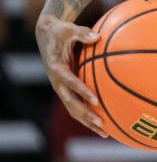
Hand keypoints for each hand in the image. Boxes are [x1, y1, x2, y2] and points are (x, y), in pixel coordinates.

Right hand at [34, 13, 107, 136]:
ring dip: (87, 121)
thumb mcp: (68, 29)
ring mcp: (61, 89)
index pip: (70, 82)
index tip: (95, 100)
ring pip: (73, 109)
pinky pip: (77, 106)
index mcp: (57, 69)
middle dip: (85, 114)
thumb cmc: (60, 31)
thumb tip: (97, 36)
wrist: (46, 36)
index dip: (81, 91)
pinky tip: (105, 124)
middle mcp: (57, 83)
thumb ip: (82, 33)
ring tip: (105, 132)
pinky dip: (89, 115)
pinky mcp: (66, 90)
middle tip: (101, 123)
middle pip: (71, 103)